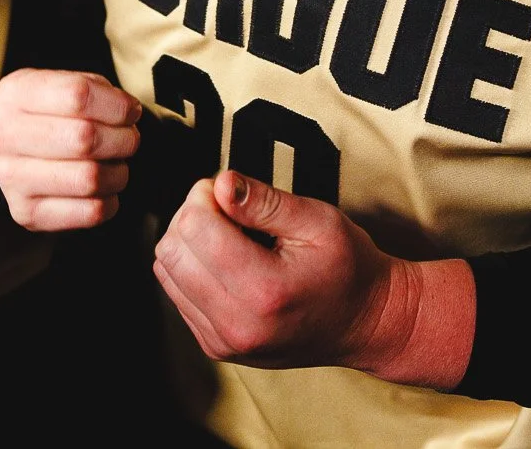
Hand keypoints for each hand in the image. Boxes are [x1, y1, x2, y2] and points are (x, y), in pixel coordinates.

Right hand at [0, 69, 139, 230]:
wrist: (20, 148)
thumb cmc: (52, 113)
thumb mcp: (69, 83)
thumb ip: (99, 91)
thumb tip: (128, 112)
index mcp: (15, 93)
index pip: (78, 96)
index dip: (117, 106)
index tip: (130, 112)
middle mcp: (4, 136)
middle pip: (84, 138)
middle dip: (123, 140)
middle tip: (128, 140)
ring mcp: (10, 178)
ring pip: (90, 179)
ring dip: (118, 172)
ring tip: (115, 164)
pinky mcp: (26, 213)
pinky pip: (90, 212)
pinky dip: (110, 200)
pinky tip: (102, 189)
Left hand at [152, 171, 472, 388]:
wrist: (364, 323)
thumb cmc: (348, 268)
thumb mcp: (318, 221)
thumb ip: (265, 201)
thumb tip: (220, 183)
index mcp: (264, 290)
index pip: (194, 227)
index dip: (207, 196)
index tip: (233, 195)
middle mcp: (237, 324)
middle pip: (172, 249)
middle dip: (194, 217)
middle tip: (232, 213)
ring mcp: (223, 341)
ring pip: (166, 270)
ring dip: (191, 244)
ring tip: (234, 240)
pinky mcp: (215, 346)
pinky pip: (176, 293)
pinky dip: (195, 269)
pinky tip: (230, 264)